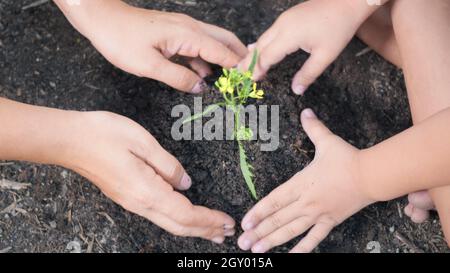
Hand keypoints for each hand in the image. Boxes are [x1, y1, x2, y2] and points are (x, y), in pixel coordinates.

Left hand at [61, 0, 246, 92]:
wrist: (102, 20)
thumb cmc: (121, 40)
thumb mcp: (149, 65)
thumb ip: (178, 78)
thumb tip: (201, 88)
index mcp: (187, 34)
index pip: (222, 51)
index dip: (238, 66)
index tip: (252, 78)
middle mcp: (190, 28)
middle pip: (224, 40)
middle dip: (239, 57)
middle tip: (249, 75)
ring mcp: (183, 28)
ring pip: (212, 42)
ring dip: (223, 58)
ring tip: (231, 78)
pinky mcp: (174, 33)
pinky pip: (197, 46)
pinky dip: (205, 59)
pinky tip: (204, 75)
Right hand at [63, 111, 234, 242]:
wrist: (68, 140)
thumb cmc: (103, 135)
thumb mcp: (143, 142)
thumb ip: (168, 165)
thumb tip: (186, 183)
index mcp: (147, 191)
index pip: (186, 214)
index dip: (209, 220)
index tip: (227, 221)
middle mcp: (140, 203)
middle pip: (179, 225)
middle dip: (205, 230)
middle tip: (227, 231)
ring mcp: (132, 202)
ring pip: (169, 223)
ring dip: (193, 228)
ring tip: (212, 229)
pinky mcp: (127, 197)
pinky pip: (159, 215)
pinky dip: (179, 220)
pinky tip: (185, 216)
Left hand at [237, 109, 373, 252]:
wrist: (372, 175)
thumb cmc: (348, 159)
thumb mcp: (327, 141)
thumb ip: (313, 127)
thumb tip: (305, 111)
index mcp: (300, 183)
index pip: (273, 201)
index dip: (258, 212)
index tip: (245, 222)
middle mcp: (306, 202)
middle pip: (278, 219)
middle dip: (259, 231)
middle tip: (243, 242)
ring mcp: (317, 214)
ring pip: (291, 231)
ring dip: (273, 241)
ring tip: (257, 250)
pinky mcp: (330, 221)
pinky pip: (314, 239)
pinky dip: (302, 249)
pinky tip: (290, 256)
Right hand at [239, 0, 364, 94]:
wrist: (347, 1)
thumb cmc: (338, 27)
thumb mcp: (325, 55)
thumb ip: (308, 74)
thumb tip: (296, 90)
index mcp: (289, 35)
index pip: (267, 55)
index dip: (258, 69)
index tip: (251, 80)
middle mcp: (282, 25)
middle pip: (260, 46)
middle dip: (249, 61)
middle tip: (239, 74)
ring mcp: (284, 19)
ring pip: (264, 38)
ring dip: (254, 52)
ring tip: (244, 65)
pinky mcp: (288, 16)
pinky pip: (270, 32)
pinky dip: (262, 43)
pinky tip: (256, 47)